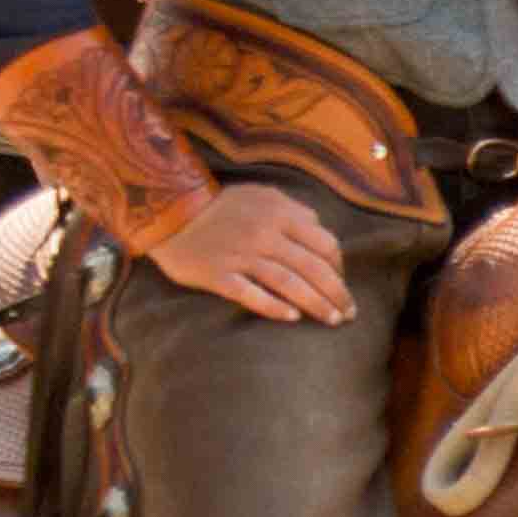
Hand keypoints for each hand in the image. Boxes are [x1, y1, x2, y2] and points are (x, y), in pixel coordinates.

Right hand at [152, 181, 350, 323]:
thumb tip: (320, 230)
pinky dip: (274, 307)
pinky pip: (251, 295)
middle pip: (313, 269)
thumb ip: (293, 210)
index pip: (325, 244)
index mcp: (279, 214)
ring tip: (332, 320)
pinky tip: (292, 318)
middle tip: (349, 313)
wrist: (168, 215)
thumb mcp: (260, 196)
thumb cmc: (220, 208)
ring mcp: (240, 256)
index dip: (340, 268)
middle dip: (337, 293)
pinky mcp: (218, 275)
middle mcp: (264, 235)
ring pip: (290, 284)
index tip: (342, 283)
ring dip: (317, 305)